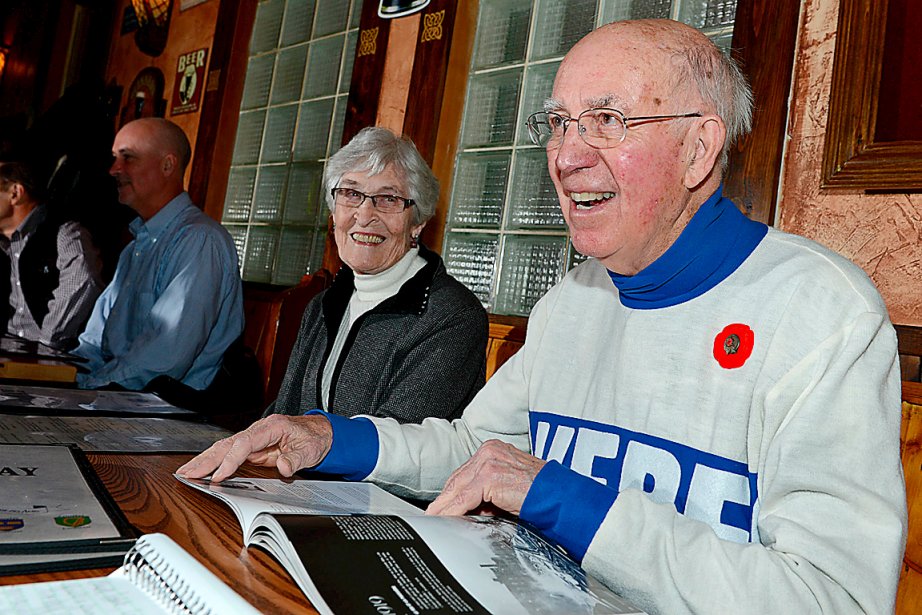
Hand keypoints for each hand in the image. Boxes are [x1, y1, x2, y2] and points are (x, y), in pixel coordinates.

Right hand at [176, 414, 332, 481]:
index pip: (245, 443)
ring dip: (204, 461)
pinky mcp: (252, 448)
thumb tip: (284, 467)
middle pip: (227, 444)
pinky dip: (213, 462)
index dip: (230, 460)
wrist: (320, 433)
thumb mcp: (310, 450)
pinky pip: (229, 454)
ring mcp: (254, 439)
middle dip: (206, 459)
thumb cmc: (314, 438)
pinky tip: (201, 470)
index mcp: (271, 427)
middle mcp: (259, 430)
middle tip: (188, 473)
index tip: (219, 475)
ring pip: (224, 448)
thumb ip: (295, 458)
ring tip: (186, 472)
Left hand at [426, 439, 544, 516]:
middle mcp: (489, 451)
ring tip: (435, 520)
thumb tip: (469, 509)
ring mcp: (489, 461)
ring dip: (445, 507)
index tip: (440, 507)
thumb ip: (487, 494)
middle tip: (433, 516)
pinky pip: (465, 497)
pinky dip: (454, 510)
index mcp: (493, 450)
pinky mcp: (489, 475)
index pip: (464, 473)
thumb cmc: (541, 494)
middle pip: (457, 479)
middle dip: (445, 501)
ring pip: (458, 488)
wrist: (560, 497)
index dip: (450, 493)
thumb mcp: (508, 489)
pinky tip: (447, 520)